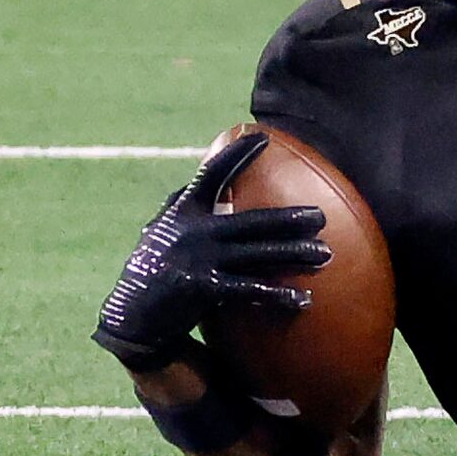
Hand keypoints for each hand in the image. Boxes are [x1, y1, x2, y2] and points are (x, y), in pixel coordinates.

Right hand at [92, 131, 330, 372]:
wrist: (131, 317)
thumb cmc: (150, 270)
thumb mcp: (159, 231)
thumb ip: (180, 206)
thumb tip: (198, 178)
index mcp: (182, 211)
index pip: (212, 175)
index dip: (236, 155)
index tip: (262, 138)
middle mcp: (194, 230)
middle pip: (253, 221)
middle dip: (289, 218)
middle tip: (320, 217)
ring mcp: (200, 258)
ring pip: (259, 254)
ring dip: (295, 254)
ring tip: (325, 254)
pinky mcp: (203, 288)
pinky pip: (250, 289)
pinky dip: (278, 295)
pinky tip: (303, 299)